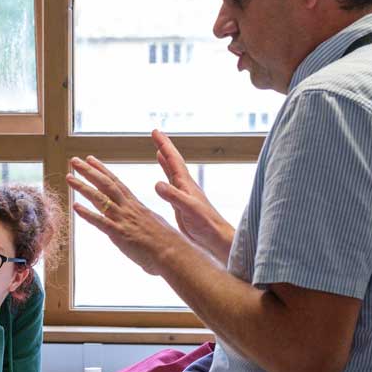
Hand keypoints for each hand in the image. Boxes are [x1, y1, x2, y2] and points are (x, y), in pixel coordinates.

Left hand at [66, 155, 181, 274]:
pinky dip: (87, 214)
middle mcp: (128, 209)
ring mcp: (124, 220)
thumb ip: (142, 224)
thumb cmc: (168, 244)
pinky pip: (100, 222)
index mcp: (136, 206)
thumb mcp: (154, 227)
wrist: (175, 254)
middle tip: (74, 160)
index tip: (90, 160)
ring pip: (100, 198)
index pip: (116, 183)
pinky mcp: (120, 234)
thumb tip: (140, 227)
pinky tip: (75, 206)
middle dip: (88, 171)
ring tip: (68, 177)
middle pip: (106, 184)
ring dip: (82, 187)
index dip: (102, 170)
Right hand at [152, 129, 234, 263]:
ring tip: (158, 151)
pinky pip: (171, 186)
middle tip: (155, 134)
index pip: (173, 159)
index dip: (164, 145)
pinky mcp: (182, 206)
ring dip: (165, 160)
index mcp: (186, 184)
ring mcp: (185, 195)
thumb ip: (173, 196)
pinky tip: (161, 182)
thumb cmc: (206, 226)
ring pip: (173, 173)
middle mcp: (186, 186)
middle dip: (164, 147)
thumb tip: (156, 183)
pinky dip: (165, 178)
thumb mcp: (188, 209)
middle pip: (173, 161)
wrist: (217, 240)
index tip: (155, 132)